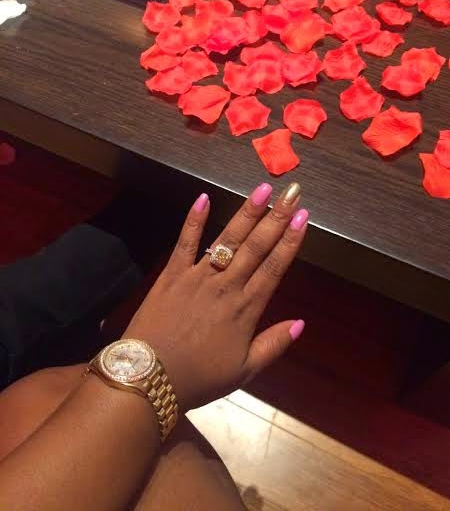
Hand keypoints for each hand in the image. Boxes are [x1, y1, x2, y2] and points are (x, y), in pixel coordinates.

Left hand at [123, 182, 307, 410]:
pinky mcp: (172, 274)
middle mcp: (226, 286)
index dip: (290, 241)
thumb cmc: (198, 378)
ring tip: (262, 190)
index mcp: (245, 309)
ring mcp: (198, 277)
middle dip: (277, 218)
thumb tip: (301, 323)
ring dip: (246, 213)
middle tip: (292, 192)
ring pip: (227, 240)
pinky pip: (184, 243)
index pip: (274, 268)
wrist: (149, 378)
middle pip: (256, 247)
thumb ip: (273, 345)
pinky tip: (203, 198)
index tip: (304, 218)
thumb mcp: (243, 372)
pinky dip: (194, 221)